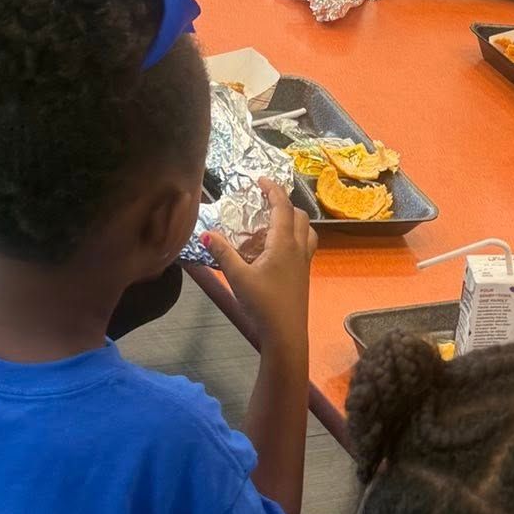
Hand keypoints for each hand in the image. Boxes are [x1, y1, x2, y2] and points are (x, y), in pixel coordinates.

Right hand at [206, 181, 313, 353]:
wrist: (286, 334)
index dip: (273, 189)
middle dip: (283, 204)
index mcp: (284, 244)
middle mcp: (299, 249)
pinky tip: (277, 249)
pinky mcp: (304, 275)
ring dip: (293, 221)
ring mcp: (305, 263)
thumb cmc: (263, 304)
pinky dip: (294, 238)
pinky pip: (305, 246)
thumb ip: (222, 253)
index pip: (282, 206)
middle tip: (264, 202)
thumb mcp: (237, 277)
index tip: (261, 179)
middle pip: (299, 216)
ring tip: (273, 223)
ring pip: (307, 231)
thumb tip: (206, 233)